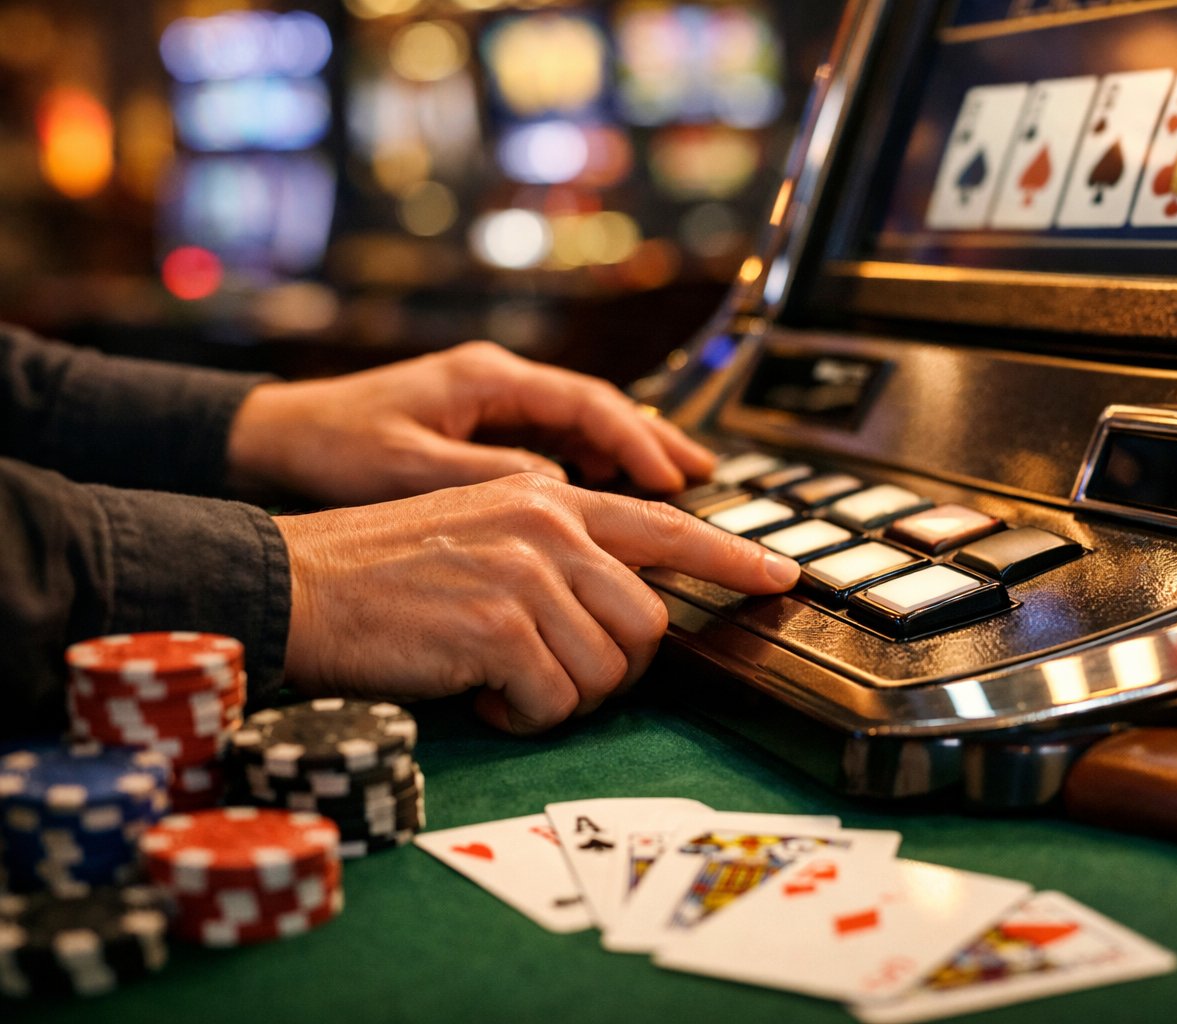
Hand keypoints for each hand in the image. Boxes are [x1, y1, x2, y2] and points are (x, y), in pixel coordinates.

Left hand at [227, 341, 714, 504]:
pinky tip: (609, 498)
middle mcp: (499, 383)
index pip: (590, 406)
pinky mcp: (479, 428)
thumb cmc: (330, 447)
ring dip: (629, 456)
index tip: (678, 481)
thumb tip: (562, 489)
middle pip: (600, 409)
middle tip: (703, 477)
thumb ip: (490, 474)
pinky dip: (590, 468)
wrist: (274, 436)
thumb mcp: (409, 466)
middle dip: (654, 444)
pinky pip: (554, 444)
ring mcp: (491, 403)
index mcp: (489, 379)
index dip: (641, 444)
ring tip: (675, 491)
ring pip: (582, 426)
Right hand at [272, 473, 799, 733]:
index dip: (731, 557)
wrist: (297, 584)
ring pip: (608, 671)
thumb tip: (631, 605)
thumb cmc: (386, 571)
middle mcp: (548, 525)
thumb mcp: (484, 529)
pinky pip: (555, 700)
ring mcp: (525, 573)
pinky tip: (478, 695)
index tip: (780, 576)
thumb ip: (559, 550)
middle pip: (649, 625)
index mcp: (550, 499)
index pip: (666, 526)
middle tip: (552, 675)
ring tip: (502, 681)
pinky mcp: (497, 626)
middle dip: (613, 671)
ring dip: (561, 697)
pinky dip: (521, 716)